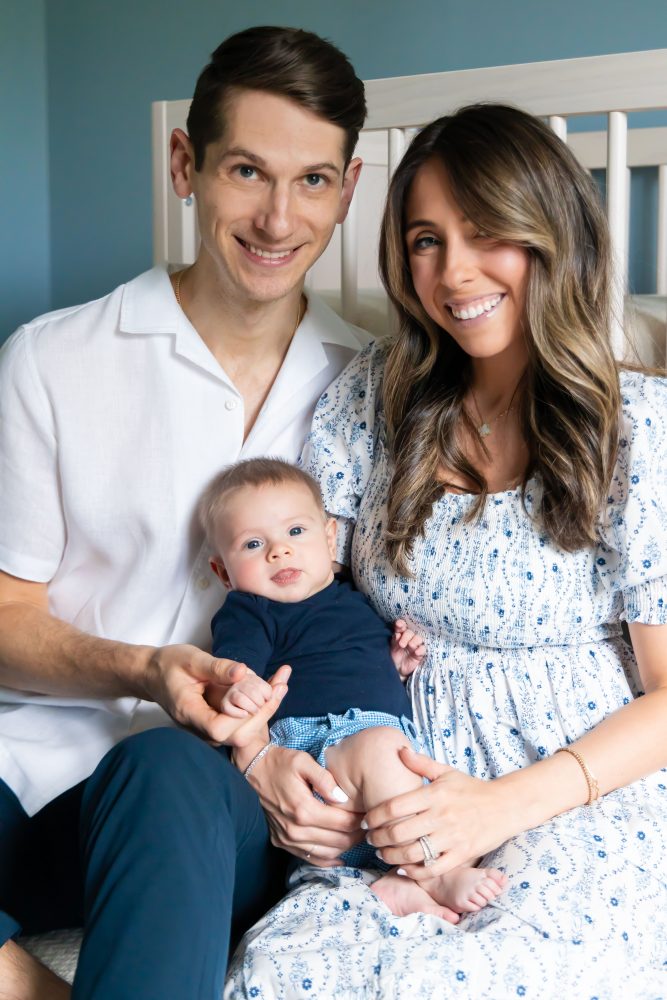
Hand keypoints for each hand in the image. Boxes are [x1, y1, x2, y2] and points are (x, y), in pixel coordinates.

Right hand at [142, 643, 287, 743]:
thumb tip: (242, 672)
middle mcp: (201, 729)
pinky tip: (273, 685)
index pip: (224, 729)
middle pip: (240, 735)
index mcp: (191, 714)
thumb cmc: (169, 664)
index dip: (247, 715)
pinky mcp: (217, 724)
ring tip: (282, 679)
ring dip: (266, 706)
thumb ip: (216, 667)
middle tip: (283, 681)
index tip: (265, 692)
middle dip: (266, 709)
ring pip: (244, 730)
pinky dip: (259, 704)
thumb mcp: (192, 659)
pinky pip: (241, 721)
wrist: (153, 674)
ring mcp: (209, 729)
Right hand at [243, 745, 362, 865]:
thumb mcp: (302, 761)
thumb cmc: (279, 763)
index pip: (342, 822)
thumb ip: (324, 779)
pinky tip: (340, 854)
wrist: (252, 770)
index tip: (369, 812)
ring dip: (346, 847)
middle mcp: (295, 829)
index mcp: (303, 809)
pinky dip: (327, 859)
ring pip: (326, 853)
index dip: (360, 819)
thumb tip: (343, 798)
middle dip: (357, 834)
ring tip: (357, 835)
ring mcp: (287, 838)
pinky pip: (309, 858)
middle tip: (368, 824)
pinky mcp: (281, 842)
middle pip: (338, 841)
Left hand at [363, 747, 514, 880]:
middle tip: (370, 840)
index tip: (366, 821)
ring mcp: (452, 837)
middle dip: (378, 839)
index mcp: (434, 794)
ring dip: (391, 856)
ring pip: (413, 853)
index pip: (394, 806)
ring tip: (382, 854)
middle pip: (399, 832)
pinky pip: (433, 868)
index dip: (374, 816)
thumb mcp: (447, 772)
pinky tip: (404, 867)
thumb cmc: (472, 788)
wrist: (505, 805)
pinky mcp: (462, 854)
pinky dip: (415, 871)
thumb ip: (421, 763)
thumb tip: (400, 750)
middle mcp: (441, 816)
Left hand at [390, 619, 425, 678]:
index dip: (401, 624)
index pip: (402, 626)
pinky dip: (420, 649)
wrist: (397, 668)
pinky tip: (416, 652)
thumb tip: (398, 634)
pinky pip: (423, 649)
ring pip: (418, 638)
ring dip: (414, 641)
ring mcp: (415, 645)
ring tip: (410, 646)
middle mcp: (408, 638)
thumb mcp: (392, 647)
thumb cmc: (394, 655)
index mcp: (400, 634)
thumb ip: (395, 639)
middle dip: (406, 636)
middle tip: (401, 644)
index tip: (399, 625)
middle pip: (410, 632)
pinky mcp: (420, 653)